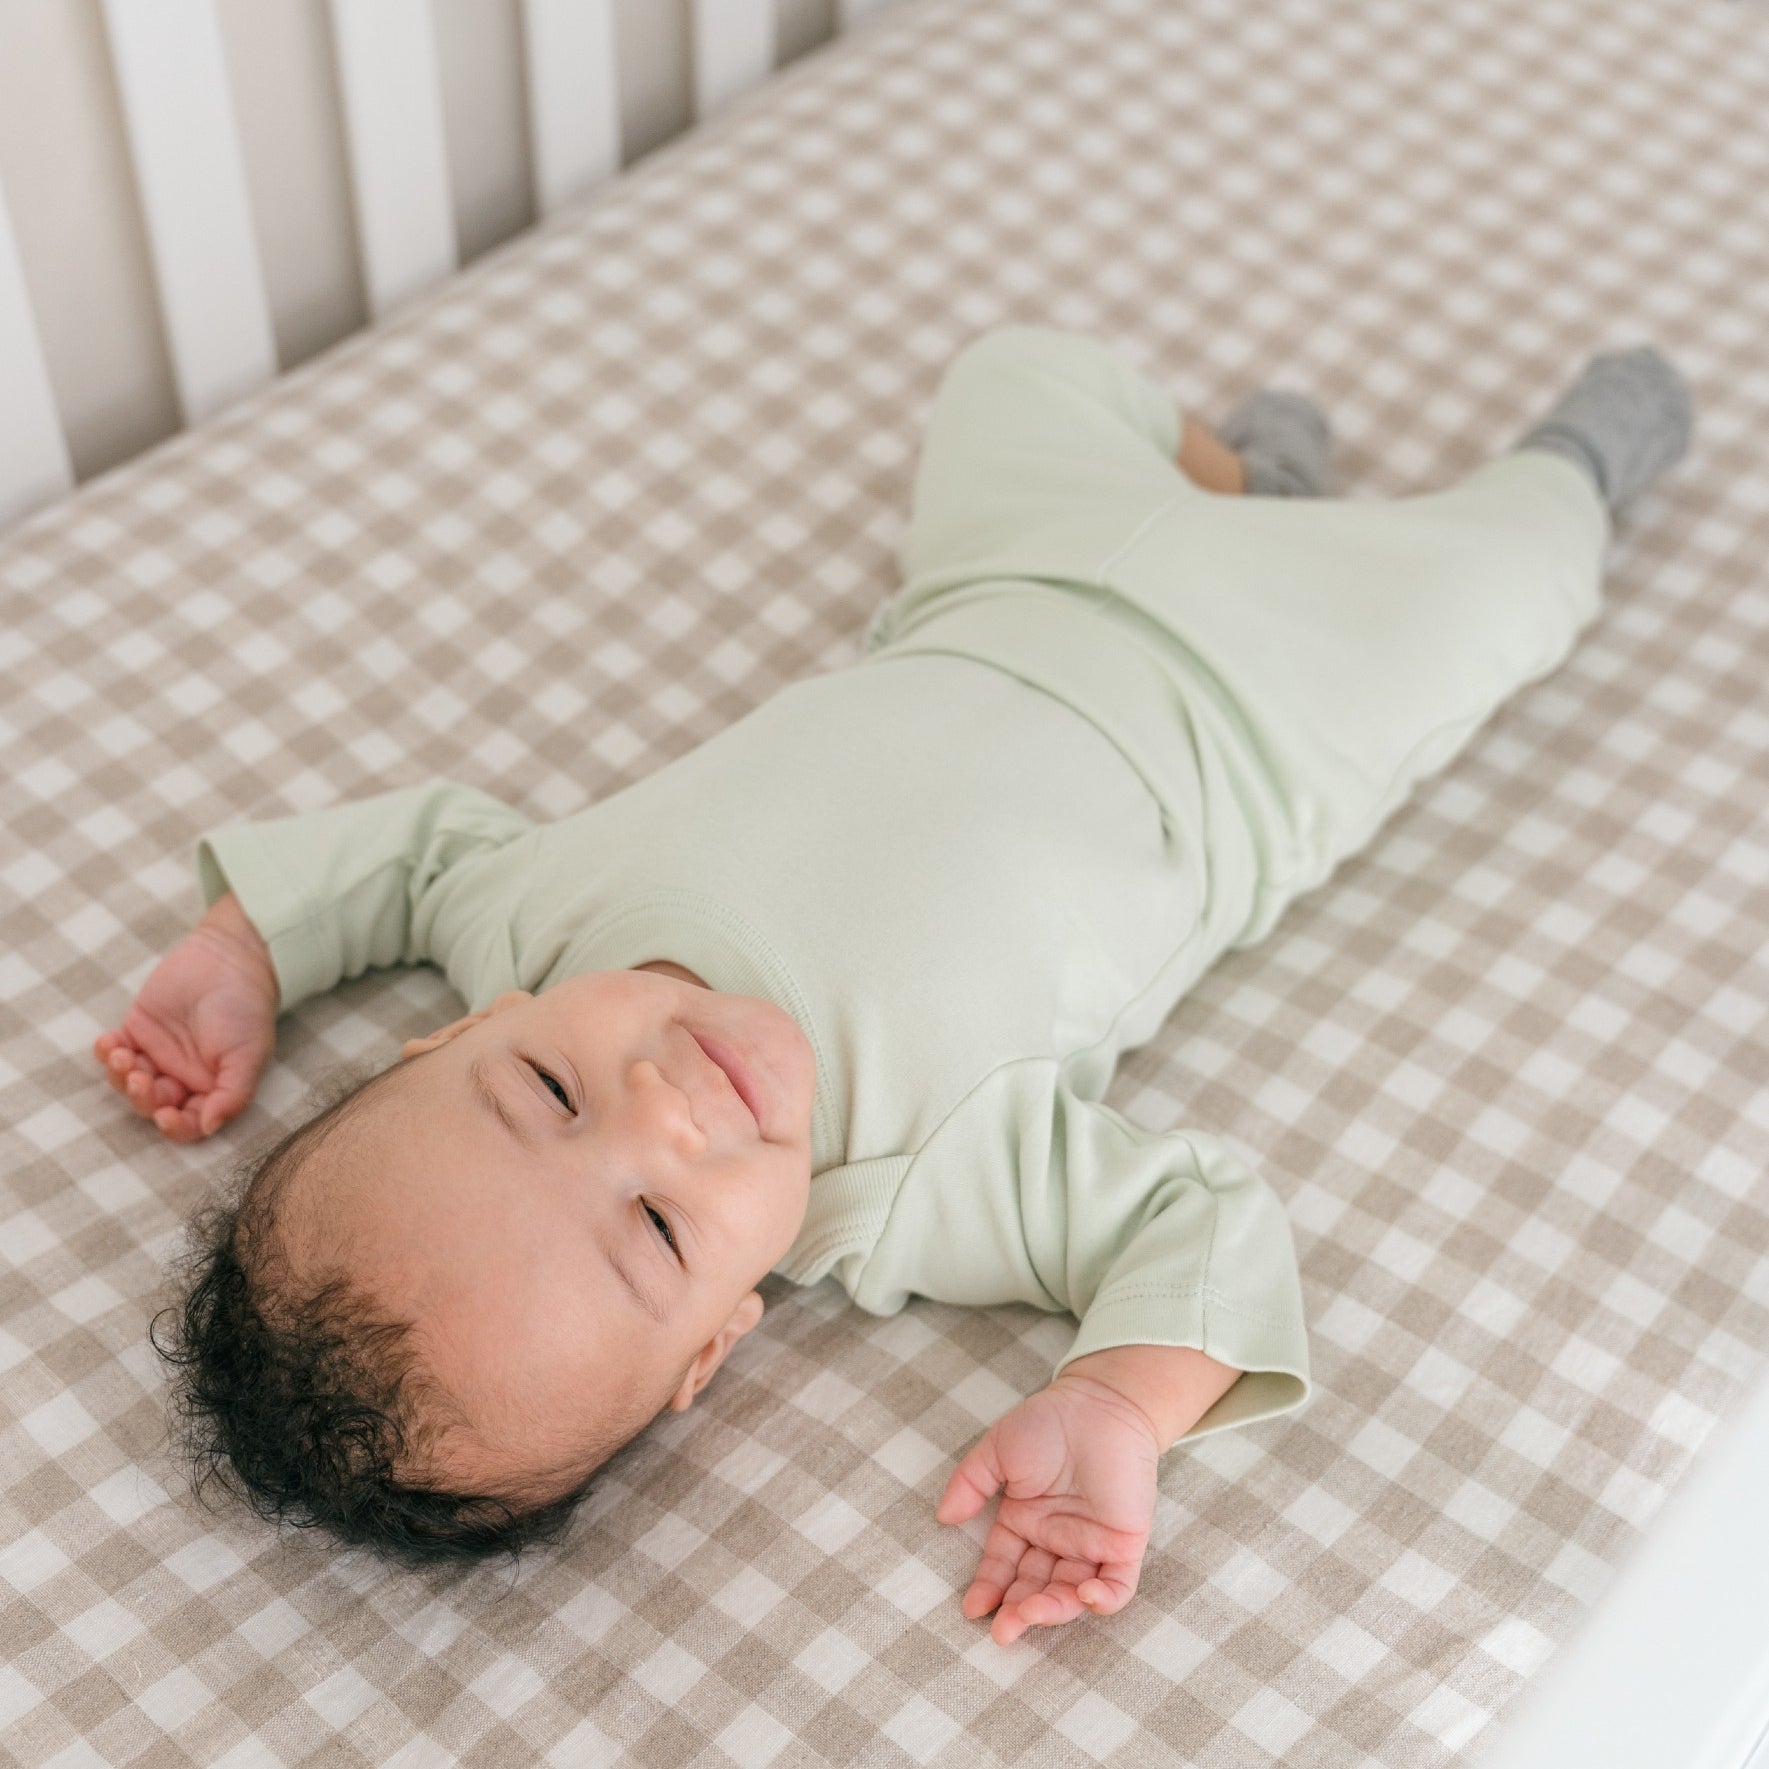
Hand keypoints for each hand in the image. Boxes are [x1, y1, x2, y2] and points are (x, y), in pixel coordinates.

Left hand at [92, 892, 277, 1141]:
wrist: (229, 959)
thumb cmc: (246, 1009)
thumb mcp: (249, 1054)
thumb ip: (233, 1094)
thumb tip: (209, 1128)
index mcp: (212, 1088)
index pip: (190, 1122)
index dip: (175, 1126)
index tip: (165, 1116)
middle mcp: (183, 1077)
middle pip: (153, 1104)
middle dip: (142, 1097)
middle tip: (140, 1079)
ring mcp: (157, 1055)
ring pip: (128, 1082)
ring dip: (120, 1076)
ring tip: (121, 1056)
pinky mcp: (137, 1031)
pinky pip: (114, 1052)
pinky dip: (105, 1052)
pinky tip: (108, 1043)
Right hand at [935, 1376, 1160, 1644]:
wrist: (1099, 1403)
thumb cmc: (1048, 1422)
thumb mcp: (998, 1450)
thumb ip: (970, 1483)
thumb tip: (943, 1519)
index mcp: (1025, 1520)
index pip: (1004, 1567)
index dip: (989, 1589)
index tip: (973, 1609)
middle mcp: (1056, 1539)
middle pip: (1034, 1588)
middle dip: (1017, 1612)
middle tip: (1002, 1630)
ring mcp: (1091, 1544)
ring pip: (1070, 1594)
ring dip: (1051, 1611)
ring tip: (1029, 1615)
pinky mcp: (1124, 1543)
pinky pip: (1117, 1585)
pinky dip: (1102, 1599)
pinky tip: (1082, 1596)